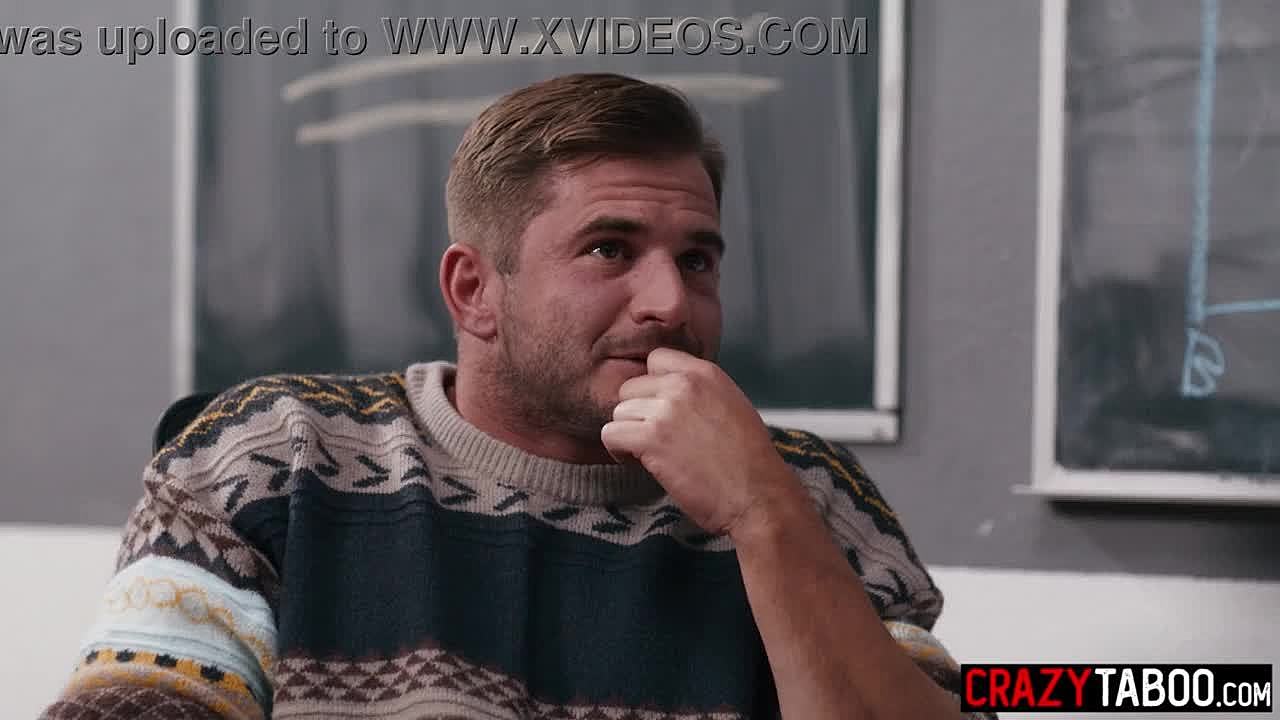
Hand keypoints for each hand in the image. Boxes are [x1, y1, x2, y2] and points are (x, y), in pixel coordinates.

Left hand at [600, 347, 793, 534]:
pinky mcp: (652, 439)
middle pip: (631, 387)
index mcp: (706, 373)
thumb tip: (669, 396)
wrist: (758, 495)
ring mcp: (666, 410)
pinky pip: (611, 434)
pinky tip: (637, 463)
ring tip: (647, 454)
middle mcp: (684, 384)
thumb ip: (700, 393)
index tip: (659, 410)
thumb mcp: (732, 406)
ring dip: (628, 434)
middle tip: (653, 438)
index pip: (657, 360)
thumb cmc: (750, 461)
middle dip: (638, 413)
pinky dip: (618, 451)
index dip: (652, 386)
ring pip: (619, 412)